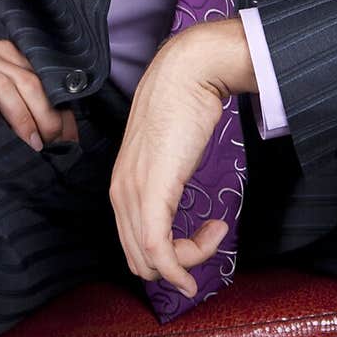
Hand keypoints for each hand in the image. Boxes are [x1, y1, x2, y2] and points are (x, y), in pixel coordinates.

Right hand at [0, 25, 78, 149]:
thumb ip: (13, 96)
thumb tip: (49, 128)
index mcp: (2, 53)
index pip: (35, 78)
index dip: (51, 106)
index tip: (61, 134)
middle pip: (22, 80)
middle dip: (39, 113)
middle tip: (47, 141)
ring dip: (16, 112)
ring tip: (28, 138)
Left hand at [109, 18, 255, 297]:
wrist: (188, 73)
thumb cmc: (183, 103)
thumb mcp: (169, 150)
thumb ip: (165, 174)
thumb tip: (178, 189)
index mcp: (121, 184)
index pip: (133, 245)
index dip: (167, 257)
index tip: (201, 238)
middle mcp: (120, 193)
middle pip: (140, 260)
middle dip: (179, 261)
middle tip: (212, 236)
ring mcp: (133, 193)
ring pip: (152, 260)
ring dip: (190, 256)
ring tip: (217, 230)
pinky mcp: (152, 192)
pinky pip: (160, 250)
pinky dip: (184, 264)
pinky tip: (213, 240)